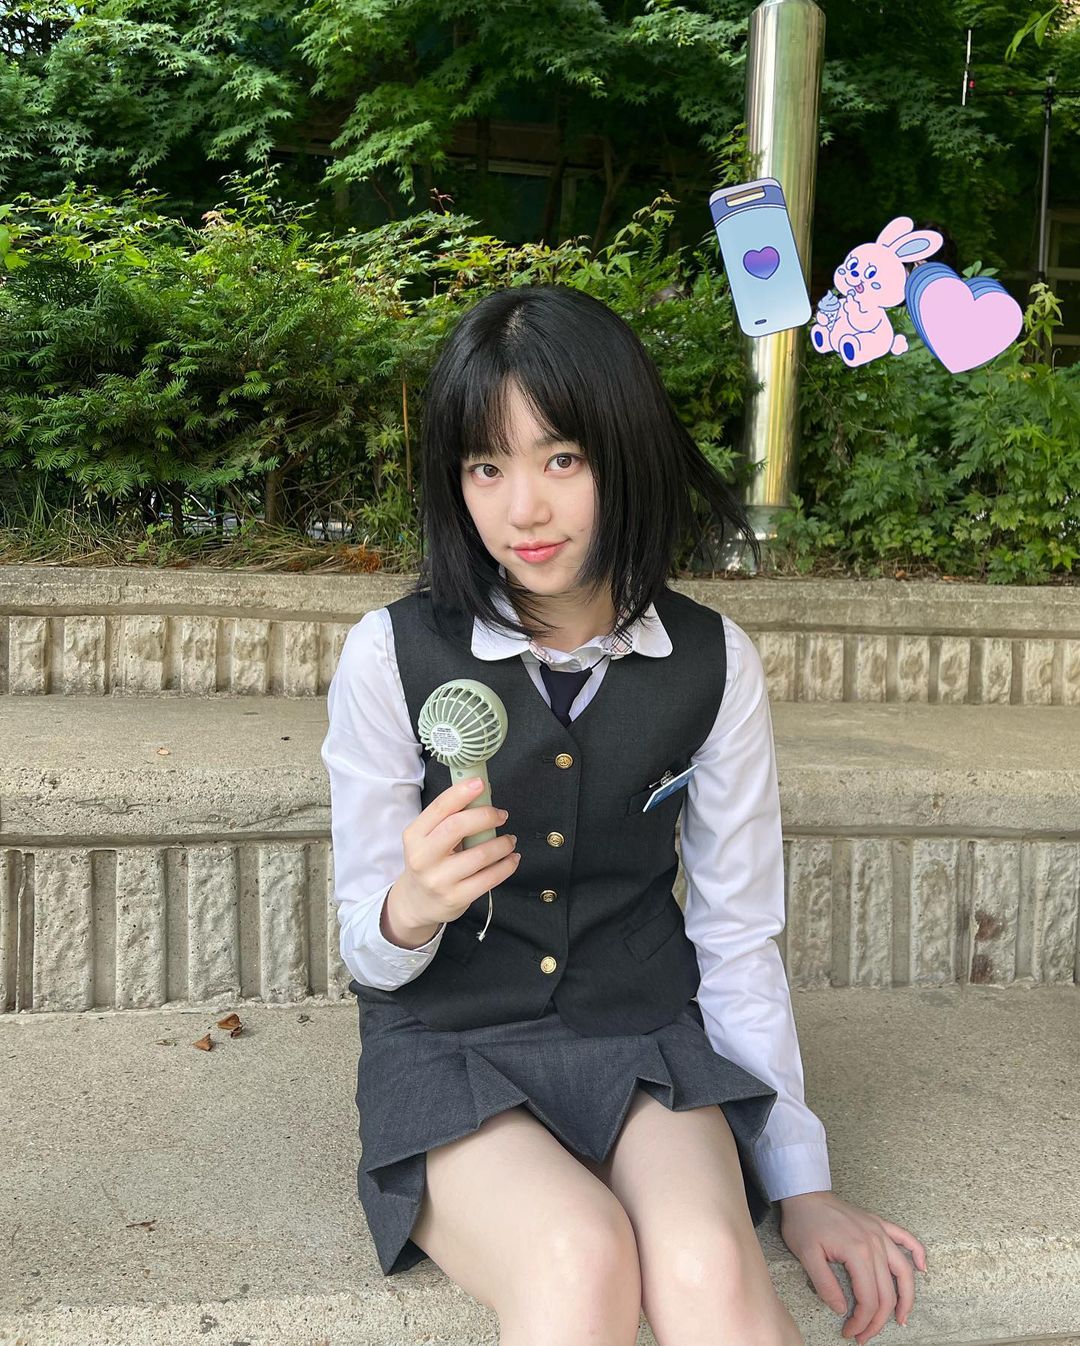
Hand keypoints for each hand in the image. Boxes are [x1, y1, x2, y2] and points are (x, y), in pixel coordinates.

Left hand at [778, 1191, 927, 1342]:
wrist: (804, 1193)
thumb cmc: (803, 1222)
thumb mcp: (806, 1256)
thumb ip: (825, 1285)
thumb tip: (842, 1309)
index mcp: (857, 1252)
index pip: (868, 1299)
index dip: (861, 1321)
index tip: (849, 1332)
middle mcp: (875, 1243)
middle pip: (887, 1292)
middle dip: (878, 1321)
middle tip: (865, 1335)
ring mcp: (880, 1233)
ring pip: (904, 1272)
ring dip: (906, 1299)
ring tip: (901, 1318)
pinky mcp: (879, 1225)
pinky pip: (907, 1239)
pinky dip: (918, 1254)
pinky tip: (922, 1269)